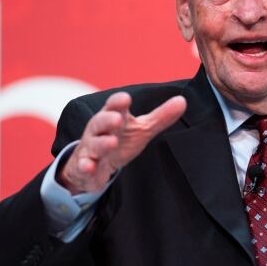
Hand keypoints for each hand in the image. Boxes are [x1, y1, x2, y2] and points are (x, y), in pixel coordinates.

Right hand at [59, 92, 186, 194]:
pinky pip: (84, 166)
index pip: (114, 106)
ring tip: (111, 142)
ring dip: (101, 143)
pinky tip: (89, 167)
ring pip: (93, 144)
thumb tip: (182, 101)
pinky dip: (86, 166)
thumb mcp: (142, 128)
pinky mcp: (87, 166)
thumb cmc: (120, 139)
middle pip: (99, 122)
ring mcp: (91, 148)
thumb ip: (161, 116)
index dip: (118, 102)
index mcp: (113, 117)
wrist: (94, 164)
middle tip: (117, 118)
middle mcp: (99, 130)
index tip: (125, 98)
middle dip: (107, 119)